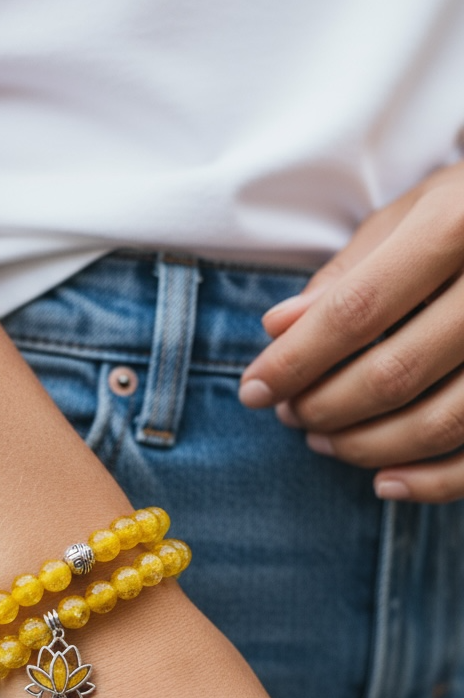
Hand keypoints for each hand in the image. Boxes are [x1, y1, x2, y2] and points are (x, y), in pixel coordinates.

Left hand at [237, 161, 463, 502]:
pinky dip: (432, 483)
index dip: (296, 358)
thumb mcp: (412, 214)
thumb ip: (348, 274)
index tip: (253, 390)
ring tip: (322, 441)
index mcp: (458, 226)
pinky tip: (384, 481)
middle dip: (325, 406)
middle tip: (289, 414)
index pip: (359, 310)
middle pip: (396, 373)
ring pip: (441, 423)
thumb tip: (277, 329)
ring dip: (367, 446)